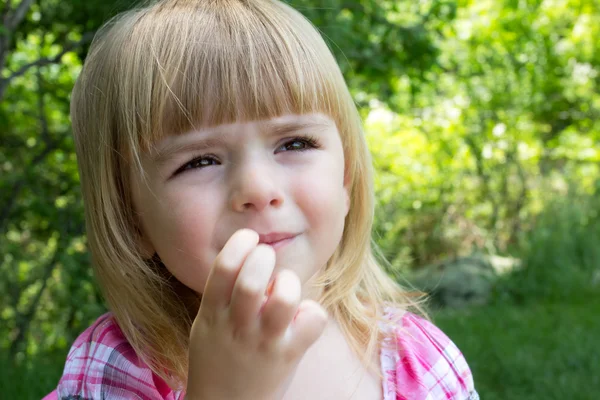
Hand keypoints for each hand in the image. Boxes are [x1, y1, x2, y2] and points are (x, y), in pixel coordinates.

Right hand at [185, 229, 327, 399]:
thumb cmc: (219, 355)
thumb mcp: (207, 322)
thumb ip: (224, 292)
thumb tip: (254, 254)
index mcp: (212, 314)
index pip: (224, 268)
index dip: (240, 243)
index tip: (249, 239)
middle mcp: (238, 327)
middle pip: (254, 279)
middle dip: (264, 257)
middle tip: (266, 260)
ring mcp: (265, 342)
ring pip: (286, 298)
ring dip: (288, 282)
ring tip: (284, 288)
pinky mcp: (289, 355)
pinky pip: (313, 320)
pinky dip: (311, 311)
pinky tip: (300, 316)